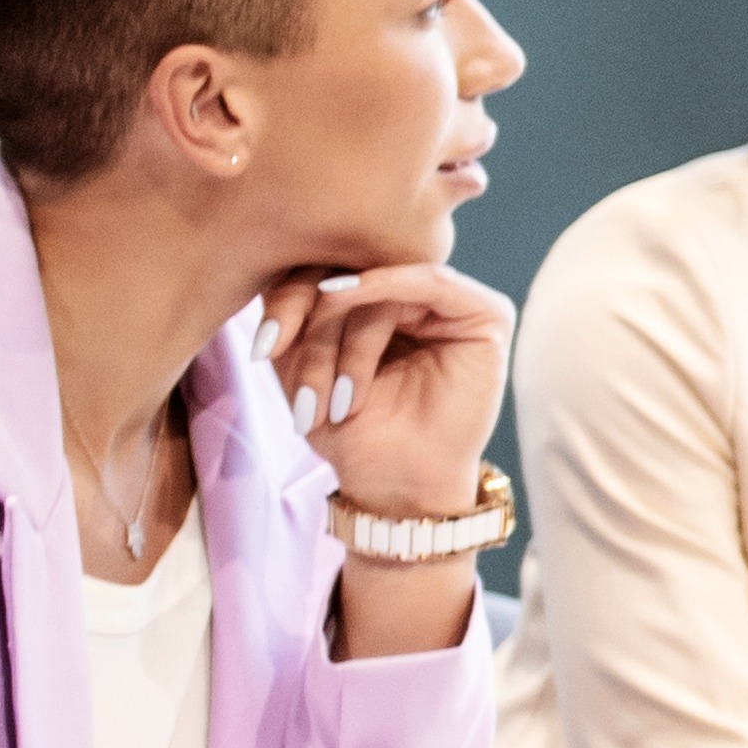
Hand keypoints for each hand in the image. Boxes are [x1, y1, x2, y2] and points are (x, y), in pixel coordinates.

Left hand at [264, 262, 512, 519]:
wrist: (398, 483)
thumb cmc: (352, 430)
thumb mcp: (302, 363)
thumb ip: (292, 313)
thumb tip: (278, 263)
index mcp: (380, 304)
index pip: (329, 271)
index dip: (287, 299)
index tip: (261, 347)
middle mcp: (418, 298)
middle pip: (353, 273)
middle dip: (312, 324)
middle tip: (287, 367)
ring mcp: (453, 305)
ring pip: (383, 284)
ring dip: (344, 336)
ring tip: (334, 396)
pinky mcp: (486, 315)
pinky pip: (431, 281)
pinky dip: (385, 285)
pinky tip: (343, 299)